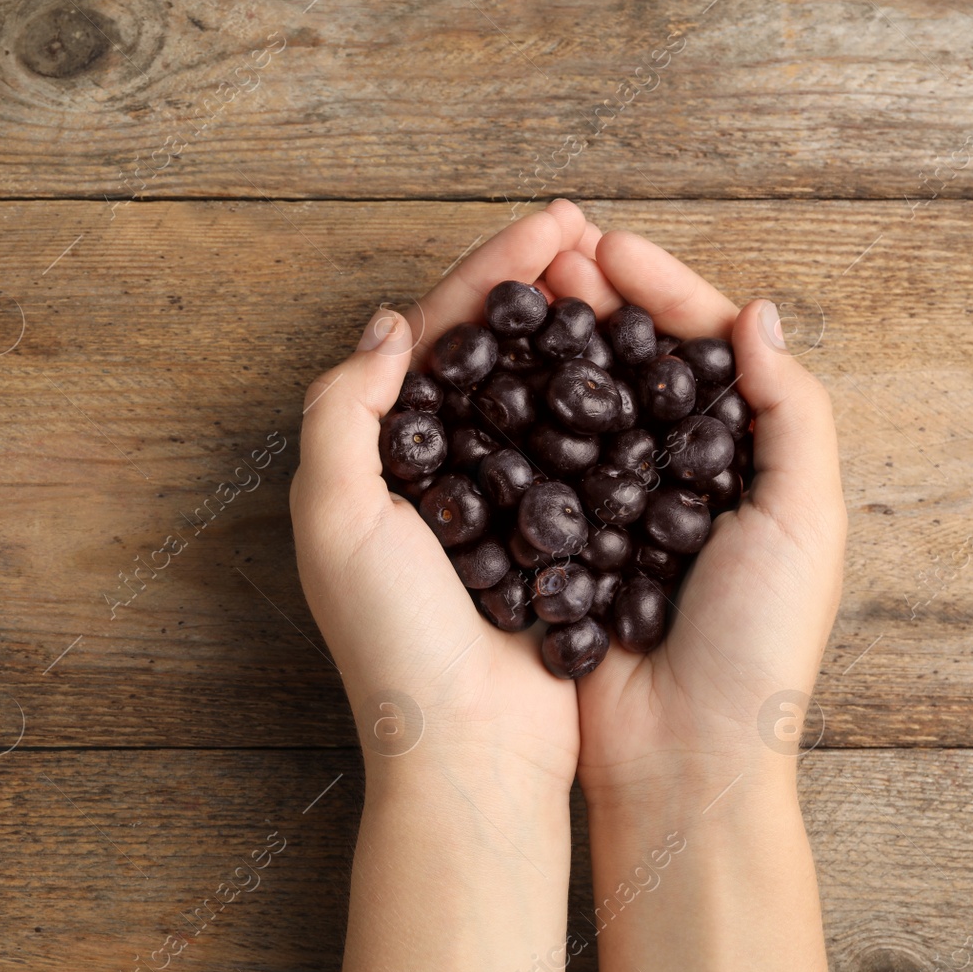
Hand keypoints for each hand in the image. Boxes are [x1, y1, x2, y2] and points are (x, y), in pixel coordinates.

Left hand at [291, 201, 595, 792]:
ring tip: (617, 278)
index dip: (488, 274)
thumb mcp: (335, 515)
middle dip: (534, 285)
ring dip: (570, 331)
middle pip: (488, 354)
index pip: (432, 338)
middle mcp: (433, 472)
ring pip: (535, 392)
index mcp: (377, 457)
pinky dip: (599, 403)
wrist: (468, 748)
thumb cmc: (392, 638)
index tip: (552, 223)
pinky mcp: (548, 541)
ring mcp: (495, 504)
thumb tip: (391, 323)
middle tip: (589, 228)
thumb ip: (343, 411)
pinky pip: (576, 453)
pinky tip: (637, 368)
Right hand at [541, 223, 845, 800]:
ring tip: (510, 300)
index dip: (657, 288)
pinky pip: (529, 468)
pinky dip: (507, 420)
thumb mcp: (805, 521)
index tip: (604, 245)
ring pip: (571, 404)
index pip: (700, 346)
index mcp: (740, 459)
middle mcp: (668, 474)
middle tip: (545, 255)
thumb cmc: (758, 644)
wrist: (680, 756)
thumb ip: (792, 413)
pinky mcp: (555, 545)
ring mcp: (605, 508)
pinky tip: (480, 382)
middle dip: (588, 302)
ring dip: (543, 347)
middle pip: (627, 363)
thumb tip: (757, 312)